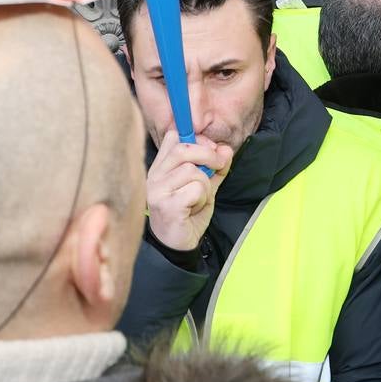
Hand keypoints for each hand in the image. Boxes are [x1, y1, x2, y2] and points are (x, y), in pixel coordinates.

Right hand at [145, 130, 233, 250]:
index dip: (196, 139)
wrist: (178, 244)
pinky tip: (193, 209)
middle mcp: (154, 176)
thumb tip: (226, 149)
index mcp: (161, 167)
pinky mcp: (166, 206)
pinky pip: (195, 189)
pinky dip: (202, 198)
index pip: (173, 137)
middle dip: (208, 155)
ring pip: (192, 171)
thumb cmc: (188, 214)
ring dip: (205, 185)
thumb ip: (214, 168)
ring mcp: (157, 191)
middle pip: (182, 148)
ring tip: (198, 199)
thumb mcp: (204, 186)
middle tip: (219, 166)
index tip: (211, 149)